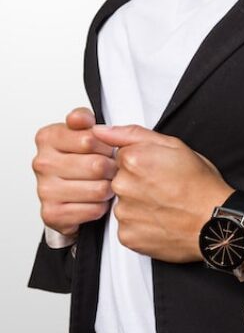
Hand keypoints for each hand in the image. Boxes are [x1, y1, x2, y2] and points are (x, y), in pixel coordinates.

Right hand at [32, 107, 116, 236]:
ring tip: (104, 183)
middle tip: (110, 168)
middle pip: (97, 165)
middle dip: (111, 167)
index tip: (105, 147)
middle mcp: (43, 163)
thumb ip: (84, 118)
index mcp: (48, 137)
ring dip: (109, 188)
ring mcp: (45, 189)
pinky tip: (95, 199)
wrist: (66, 193)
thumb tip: (80, 118)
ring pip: (99, 189)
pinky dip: (101, 206)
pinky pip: (93, 209)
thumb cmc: (79, 158)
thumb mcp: (83, 130)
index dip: (106, 144)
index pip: (90, 139)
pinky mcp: (52, 213)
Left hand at [90, 123, 234, 262]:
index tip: (158, 168)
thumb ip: (133, 134)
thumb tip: (101, 130)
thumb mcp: (175, 145)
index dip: (142, 160)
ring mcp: (123, 213)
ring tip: (163, 204)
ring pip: (123, 202)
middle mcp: (123, 186)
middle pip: (119, 178)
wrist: (213, 222)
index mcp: (133, 159)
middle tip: (163, 186)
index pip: (122, 155)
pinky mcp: (126, 236)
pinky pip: (126, 225)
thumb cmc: (200, 184)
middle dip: (137, 181)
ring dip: (137, 202)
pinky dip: (140, 223)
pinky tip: (159, 219)